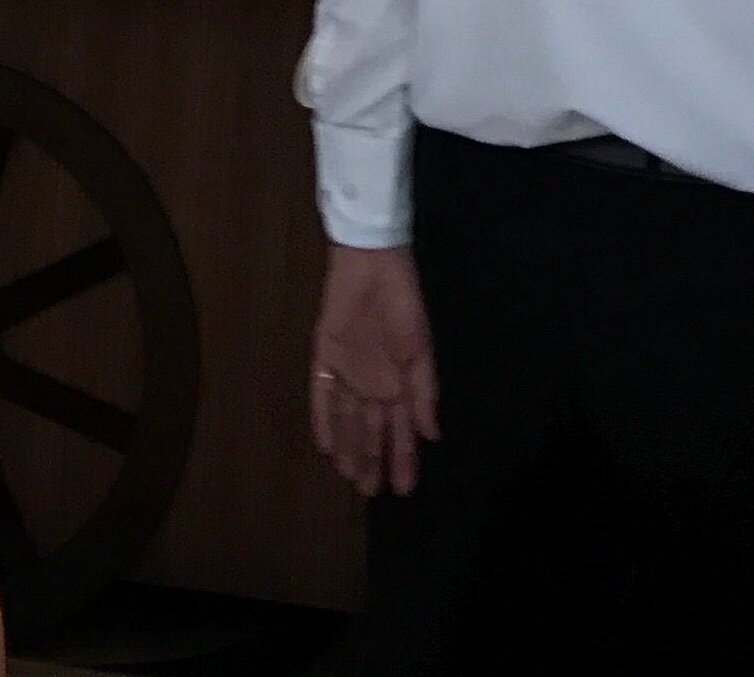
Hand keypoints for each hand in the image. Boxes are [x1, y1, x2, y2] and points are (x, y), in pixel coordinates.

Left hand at [309, 244, 437, 498]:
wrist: (373, 262)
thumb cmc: (403, 303)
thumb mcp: (421, 347)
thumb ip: (425, 390)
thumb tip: (432, 433)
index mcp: (399, 382)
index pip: (401, 430)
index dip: (403, 458)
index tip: (403, 488)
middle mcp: (373, 383)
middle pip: (371, 430)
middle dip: (372, 460)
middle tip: (371, 491)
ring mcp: (348, 372)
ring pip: (347, 419)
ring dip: (349, 447)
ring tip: (350, 477)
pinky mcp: (324, 357)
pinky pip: (321, 395)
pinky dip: (323, 419)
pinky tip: (324, 444)